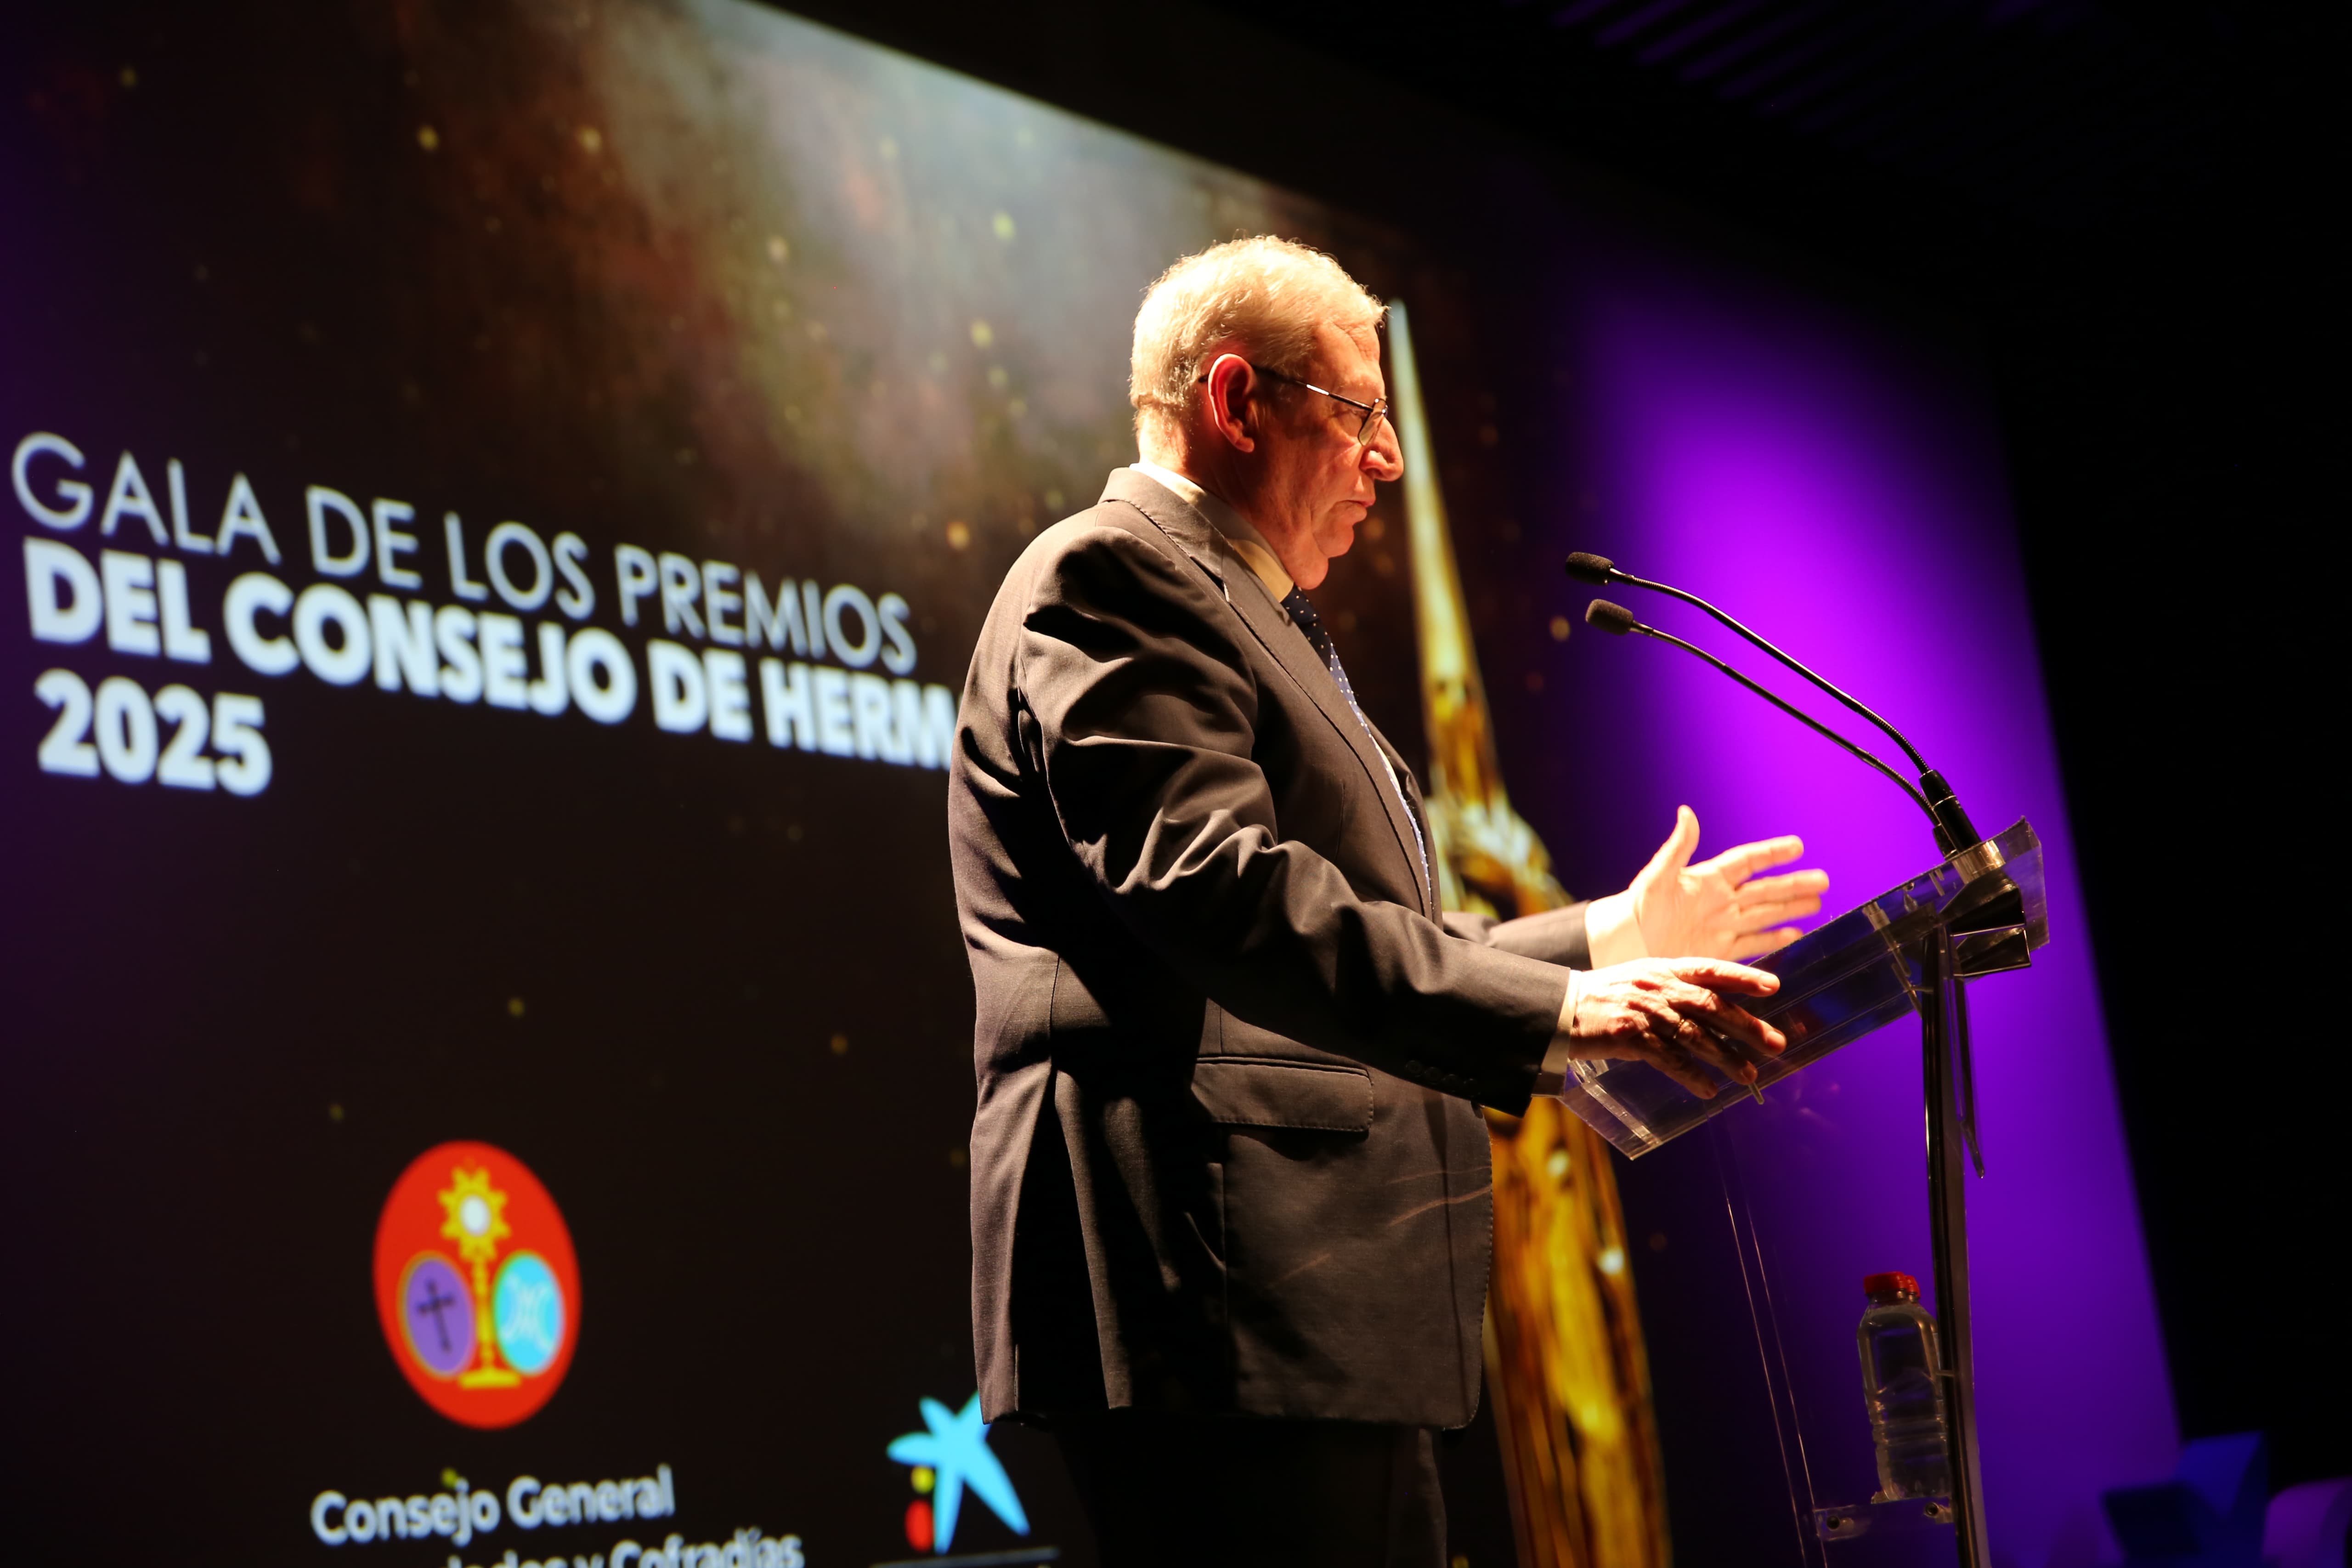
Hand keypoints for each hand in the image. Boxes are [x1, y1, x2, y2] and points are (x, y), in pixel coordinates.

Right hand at [1568, 957, 1785, 1098]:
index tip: (1773, 986)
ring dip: (1727, 1057)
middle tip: (1776, 1043)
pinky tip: (1708, 1090)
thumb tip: (1709, 1005)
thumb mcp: (1639, 978)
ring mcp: (1644, 1011)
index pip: (1710, 968)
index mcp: (1662, 969)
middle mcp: (1658, 987)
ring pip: (1696, 1036)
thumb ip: (1673, 987)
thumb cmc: (1601, 996)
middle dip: (1747, 1025)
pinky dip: (1692, 1076)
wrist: (1557, 1007)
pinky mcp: (1630, 1036)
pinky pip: (1669, 1060)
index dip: (1743, 976)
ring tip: (1749, 1074)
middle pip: (1711, 1005)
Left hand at [1592, 806, 1827, 963]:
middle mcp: (1720, 901)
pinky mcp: (1719, 950)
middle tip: (1823, 880)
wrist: (1625, 943)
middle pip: (1765, 890)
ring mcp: (1722, 925)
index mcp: (1708, 879)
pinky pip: (1755, 942)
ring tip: (1817, 903)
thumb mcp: (1657, 876)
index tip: (1798, 846)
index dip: (1772, 853)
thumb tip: (1686, 813)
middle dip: (1794, 884)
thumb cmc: (1637, 907)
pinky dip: (1776, 938)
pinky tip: (1797, 934)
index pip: (1748, 861)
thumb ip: (1677, 848)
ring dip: (1791, 909)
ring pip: (1766, 915)